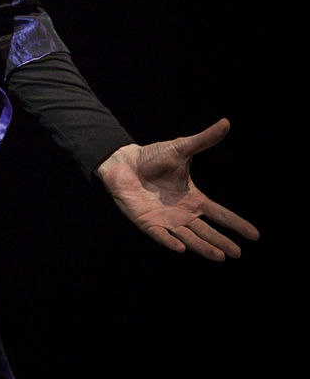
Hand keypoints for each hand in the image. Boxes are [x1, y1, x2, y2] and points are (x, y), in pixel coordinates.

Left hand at [94, 119, 259, 261]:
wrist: (124, 162)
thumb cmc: (152, 157)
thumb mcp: (181, 149)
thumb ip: (203, 140)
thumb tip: (225, 123)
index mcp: (193, 199)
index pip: (219, 214)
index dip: (236, 224)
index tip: (255, 235)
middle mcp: (182, 213)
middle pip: (207, 232)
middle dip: (222, 242)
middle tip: (237, 254)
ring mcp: (166, 220)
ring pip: (188, 237)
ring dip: (203, 247)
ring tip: (220, 256)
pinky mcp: (148, 223)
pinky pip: (161, 235)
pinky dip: (171, 242)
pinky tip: (182, 248)